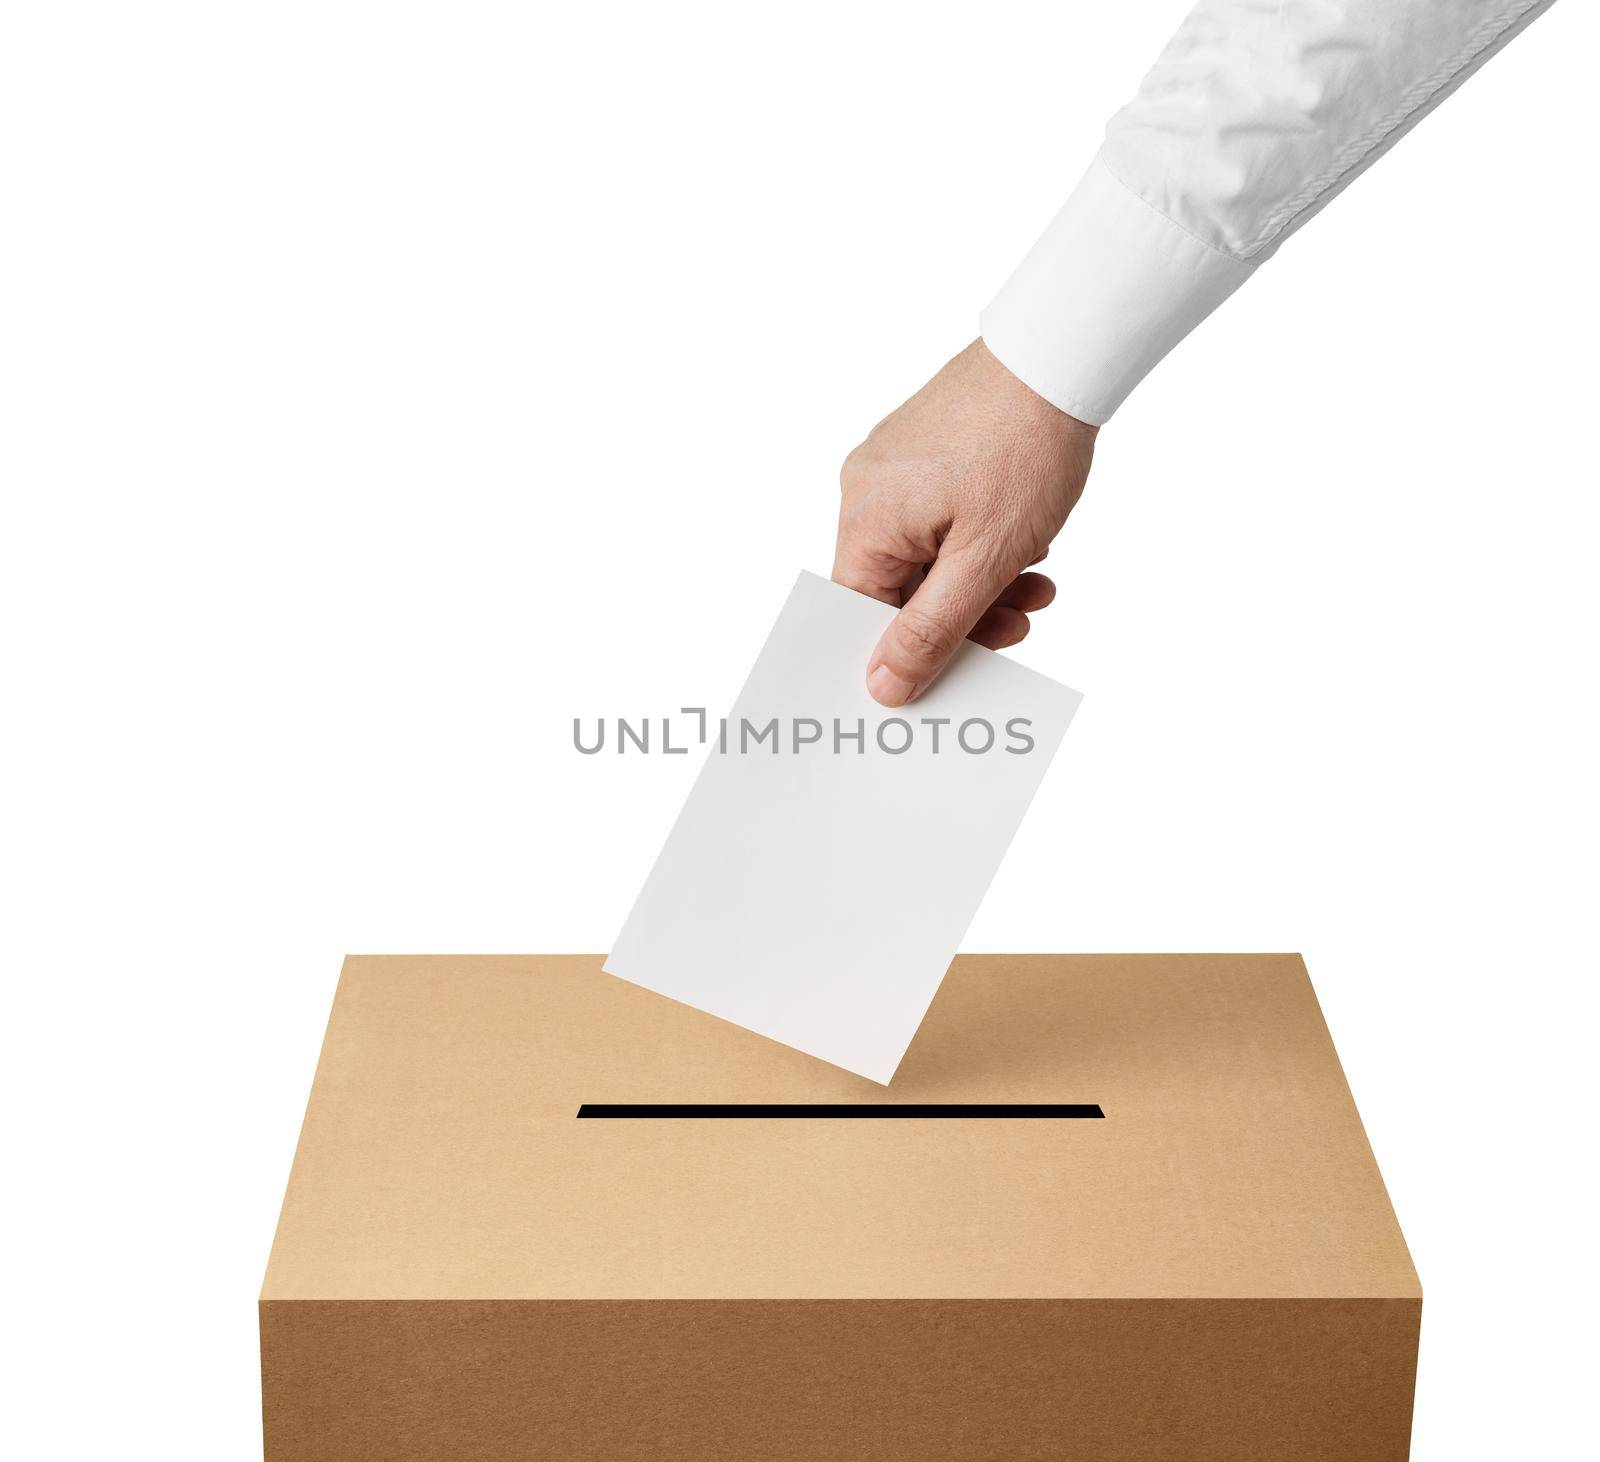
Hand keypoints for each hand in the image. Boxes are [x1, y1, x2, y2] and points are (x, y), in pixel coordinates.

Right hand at [833, 339, 1096, 706]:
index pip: (859, 612)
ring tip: (1035, 585)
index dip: (900, 652)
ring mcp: (893, 466)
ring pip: (924, 555)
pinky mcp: (922, 451)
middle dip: (960, 615)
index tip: (948, 673)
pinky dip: (977, 543)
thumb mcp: (984, 561)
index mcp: (866, 519)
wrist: (1058, 354)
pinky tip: (1024, 545)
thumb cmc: (1023, 449)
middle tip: (1016, 626)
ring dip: (979, 582)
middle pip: (895, 586)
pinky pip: (937, 519)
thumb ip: (932, 631)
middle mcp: (865, 490)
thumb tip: (881, 686)